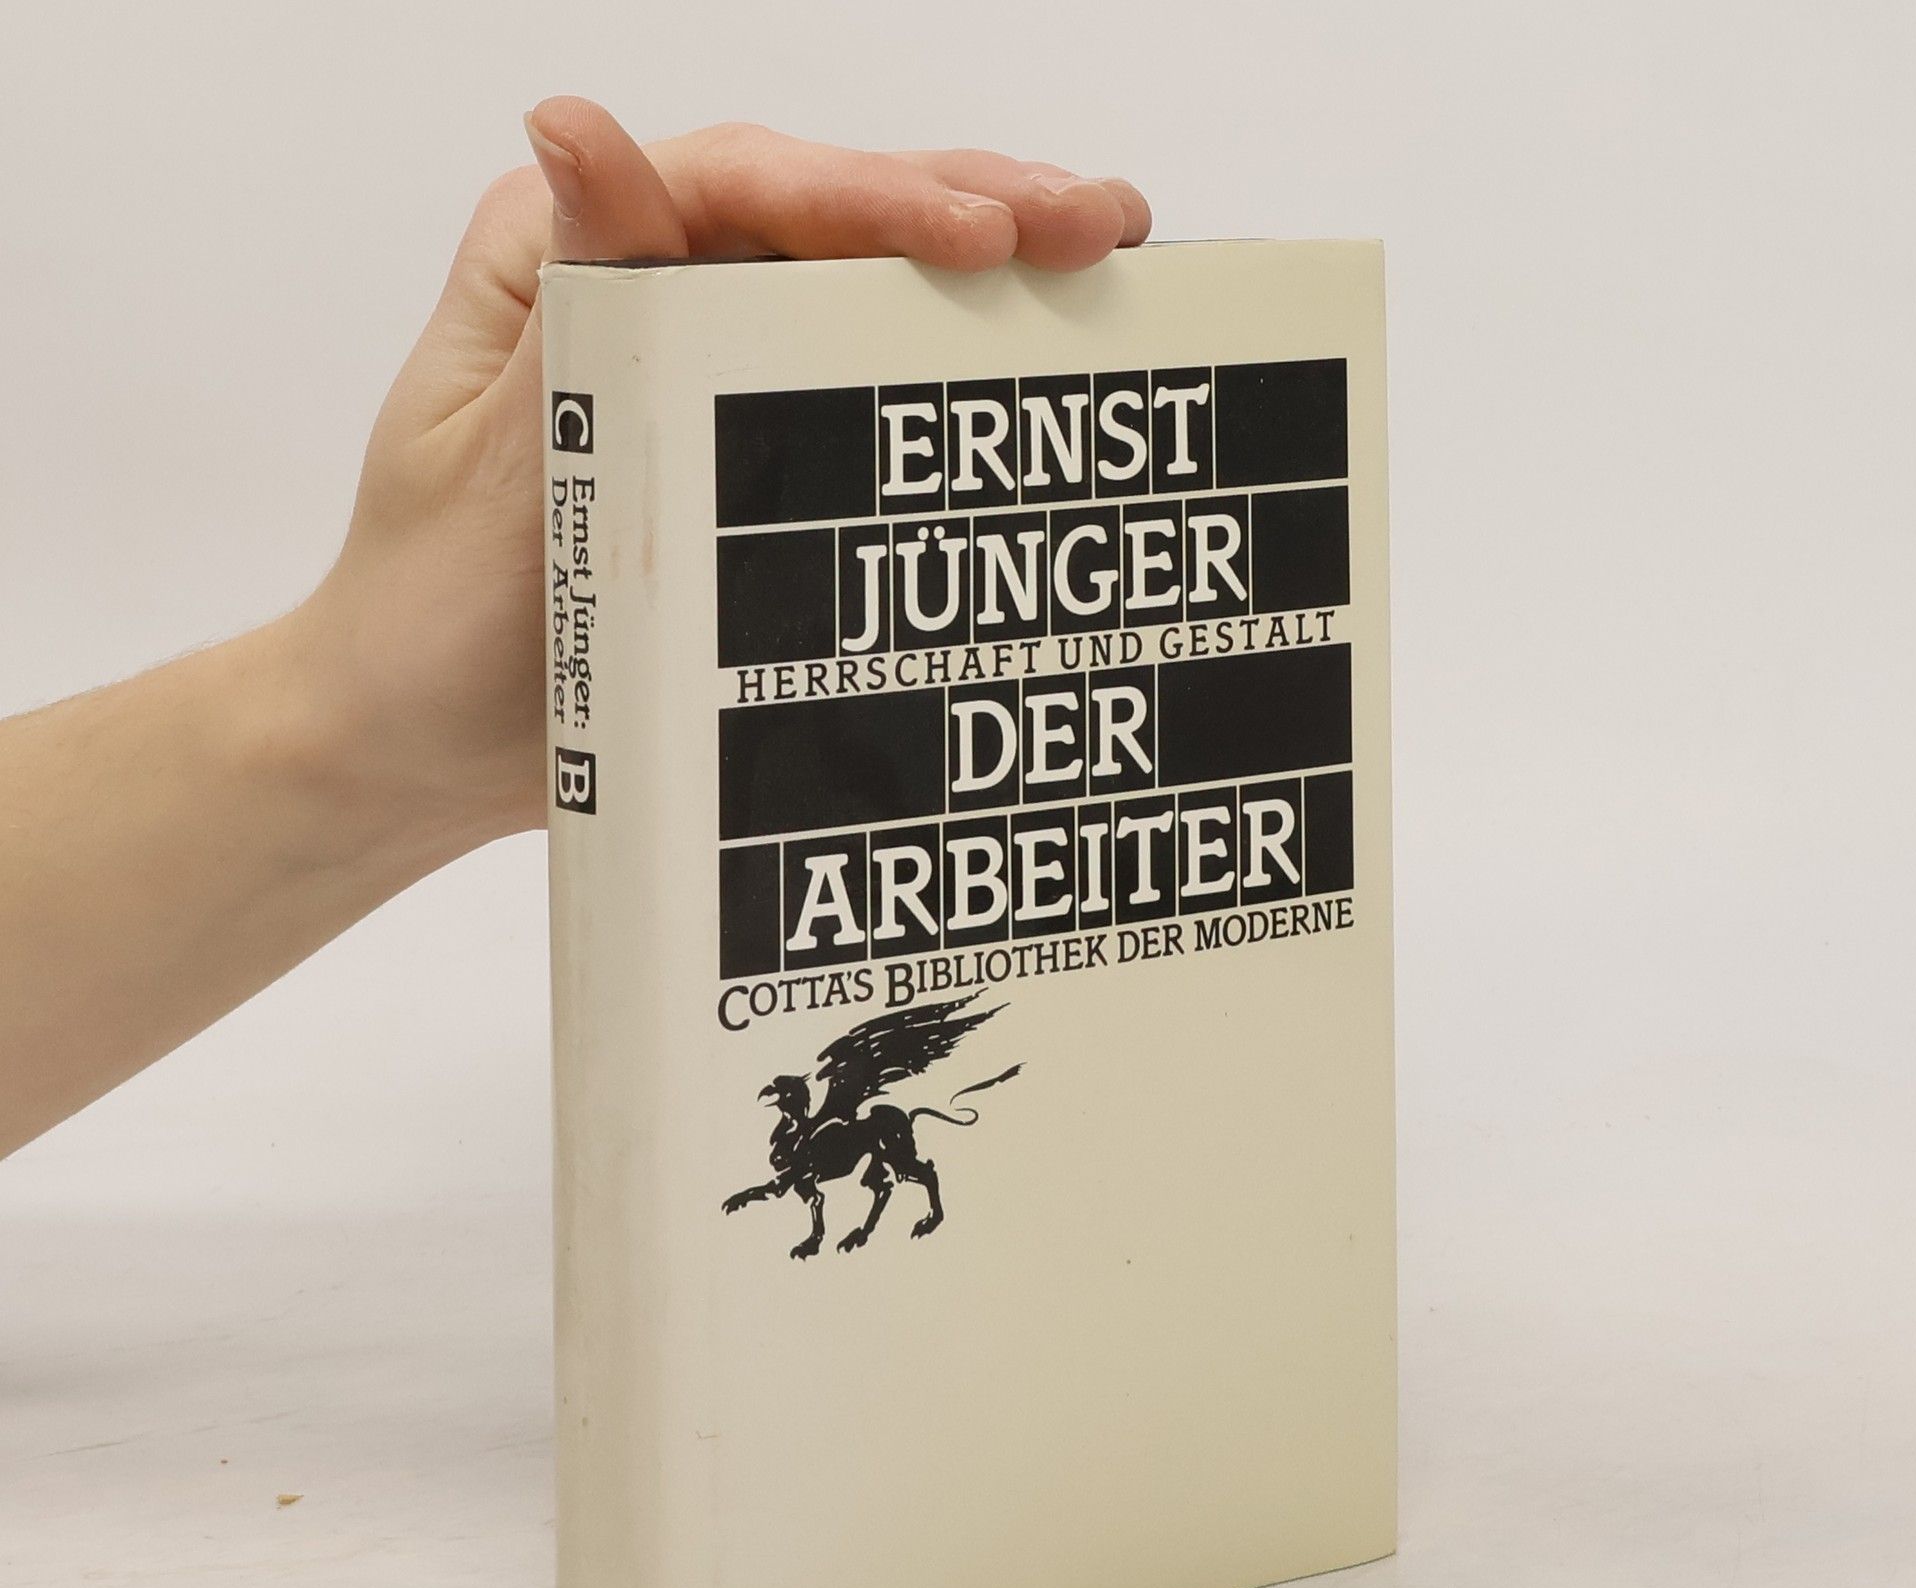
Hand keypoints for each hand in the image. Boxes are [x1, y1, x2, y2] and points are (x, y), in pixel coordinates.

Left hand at [303, 98, 1152, 856]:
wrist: (422, 747)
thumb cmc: (430, 615)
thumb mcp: (498, 460)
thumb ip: (575, 306)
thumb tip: (583, 123)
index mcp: (565, 253)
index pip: (740, 188)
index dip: (878, 198)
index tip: (993, 234)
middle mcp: (643, 284)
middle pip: (822, 216)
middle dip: (968, 209)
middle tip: (1100, 223)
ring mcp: (701, 364)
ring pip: (854, 289)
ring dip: (981, 276)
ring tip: (1105, 258)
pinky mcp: (743, 449)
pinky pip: (850, 392)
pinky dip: (940, 375)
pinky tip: (1028, 362)